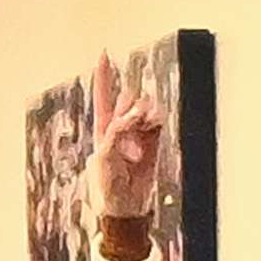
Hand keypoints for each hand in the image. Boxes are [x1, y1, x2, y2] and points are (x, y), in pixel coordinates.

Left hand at [91, 51, 161, 217]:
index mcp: (102, 131)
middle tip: (131, 124)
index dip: (104, 77)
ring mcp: (138, 135)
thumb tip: (134, 114)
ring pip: (144, 107)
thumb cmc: (107, 187)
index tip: (104, 54)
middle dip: (128, 106)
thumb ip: (116, 131)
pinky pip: (157, 120)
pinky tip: (152, 124)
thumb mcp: (104, 157)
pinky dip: (155, 119)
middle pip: (126, 99)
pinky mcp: (154, 142)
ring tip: (141, 127)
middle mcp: (120, 129)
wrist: (127, 207)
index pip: (103, 98)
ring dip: (143, 113)